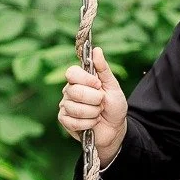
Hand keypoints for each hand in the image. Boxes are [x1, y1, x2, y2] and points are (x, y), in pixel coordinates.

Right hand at [57, 46, 127, 165]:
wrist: (115, 129)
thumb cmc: (114, 106)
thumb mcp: (113, 86)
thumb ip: (103, 69)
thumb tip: (97, 50)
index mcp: (80, 80)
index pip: (71, 73)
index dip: (86, 79)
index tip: (98, 85)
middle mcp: (69, 91)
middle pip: (75, 91)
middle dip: (94, 99)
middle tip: (101, 103)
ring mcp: (65, 106)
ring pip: (75, 108)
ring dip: (93, 113)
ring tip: (98, 113)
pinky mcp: (64, 120)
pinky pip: (73, 121)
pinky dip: (88, 123)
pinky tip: (92, 123)